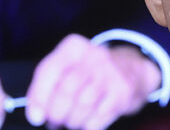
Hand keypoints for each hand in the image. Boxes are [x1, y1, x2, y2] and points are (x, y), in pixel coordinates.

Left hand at [25, 34, 161, 129]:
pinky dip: (89, 125)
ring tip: (71, 121)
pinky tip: (87, 122)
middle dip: (56, 113)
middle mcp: (93, 56)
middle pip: (66, 91)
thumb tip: (36, 114)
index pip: (49, 70)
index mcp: (74, 47)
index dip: (39, 97)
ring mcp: (110, 73)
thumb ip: (48, 83)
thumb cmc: (91, 71)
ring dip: (72, 121)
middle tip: (55, 121)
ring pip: (82, 106)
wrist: (133, 68)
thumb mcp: (69, 65)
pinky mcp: (122, 91)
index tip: (35, 117)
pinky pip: (98, 117)